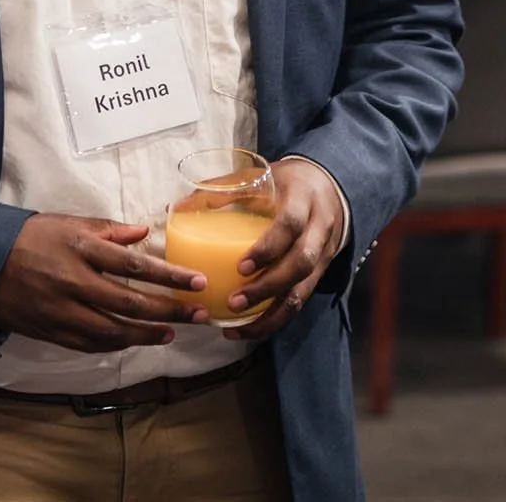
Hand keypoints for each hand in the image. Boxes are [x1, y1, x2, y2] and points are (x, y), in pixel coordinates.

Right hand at [0, 214, 205, 351]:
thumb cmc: (29, 238)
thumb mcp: (67, 223)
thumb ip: (108, 229)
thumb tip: (144, 233)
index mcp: (81, 249)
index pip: (134, 266)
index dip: (169, 276)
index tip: (196, 281)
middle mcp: (74, 283)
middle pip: (131, 302)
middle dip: (170, 310)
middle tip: (199, 313)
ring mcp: (63, 311)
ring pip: (114, 330)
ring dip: (148, 333)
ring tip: (174, 331)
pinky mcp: (53, 332)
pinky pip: (92, 344)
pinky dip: (118, 344)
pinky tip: (137, 340)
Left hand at [223, 158, 345, 342]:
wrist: (329, 186)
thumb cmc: (285, 182)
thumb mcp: (259, 177)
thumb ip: (221, 189)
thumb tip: (176, 208)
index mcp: (303, 199)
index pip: (291, 225)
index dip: (269, 247)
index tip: (241, 266)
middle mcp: (319, 228)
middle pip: (301, 263)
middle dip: (268, 287)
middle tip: (234, 302)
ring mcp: (323, 254)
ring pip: (304, 291)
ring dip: (270, 314)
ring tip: (237, 327)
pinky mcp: (319, 273)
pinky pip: (300, 301)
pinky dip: (274, 319)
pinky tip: (248, 329)